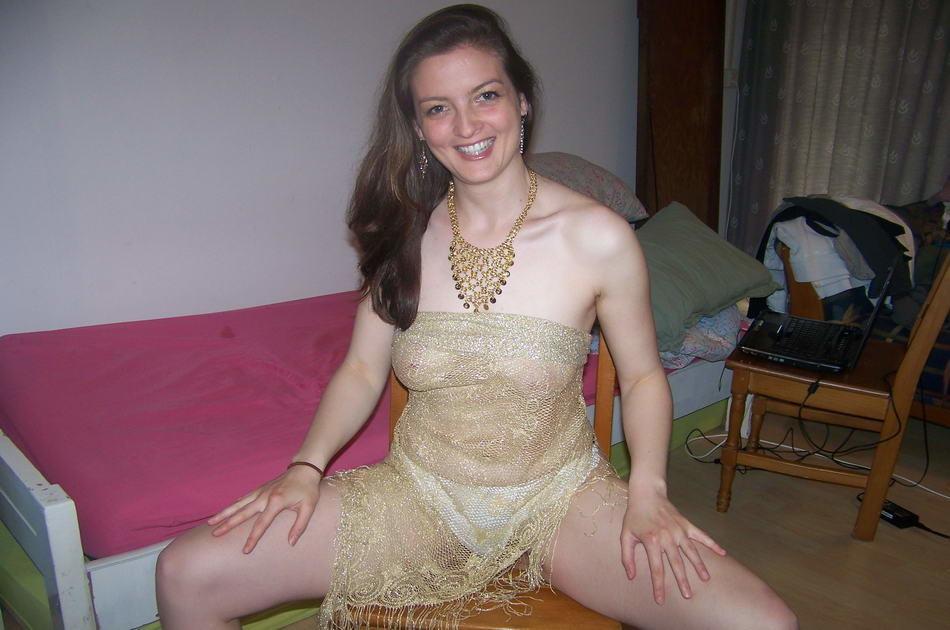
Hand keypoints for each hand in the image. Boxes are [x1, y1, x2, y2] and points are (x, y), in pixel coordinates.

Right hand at [206, 465, 322, 553]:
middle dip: (227, 524)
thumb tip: (291, 543)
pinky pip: (244, 498)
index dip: (253, 538)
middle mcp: (264, 496)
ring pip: (238, 504)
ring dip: (224, 513)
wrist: (304, 468)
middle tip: (214, 534)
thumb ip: (300, 526)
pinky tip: (226, 511)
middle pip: (242, 513)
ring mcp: (260, 491)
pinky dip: (234, 505)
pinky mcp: (260, 488)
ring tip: (211, 523)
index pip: (261, 524)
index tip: (245, 550)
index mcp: (276, 502)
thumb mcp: (308, 507)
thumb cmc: (308, 489)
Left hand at [619, 482, 725, 604]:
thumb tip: (631, 576)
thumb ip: (627, 556)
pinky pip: (701, 535)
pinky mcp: (686, 524)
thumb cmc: (635, 516)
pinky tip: (723, 553)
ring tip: (705, 579)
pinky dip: (712, 544)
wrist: (647, 494)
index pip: (656, 569)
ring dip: (699, 566)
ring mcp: (678, 530)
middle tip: (688, 596)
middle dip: (682, 581)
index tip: (660, 600)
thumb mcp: (625, 535)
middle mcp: (667, 537)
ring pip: (691, 552)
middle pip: (677, 563)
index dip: (658, 586)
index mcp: (652, 541)